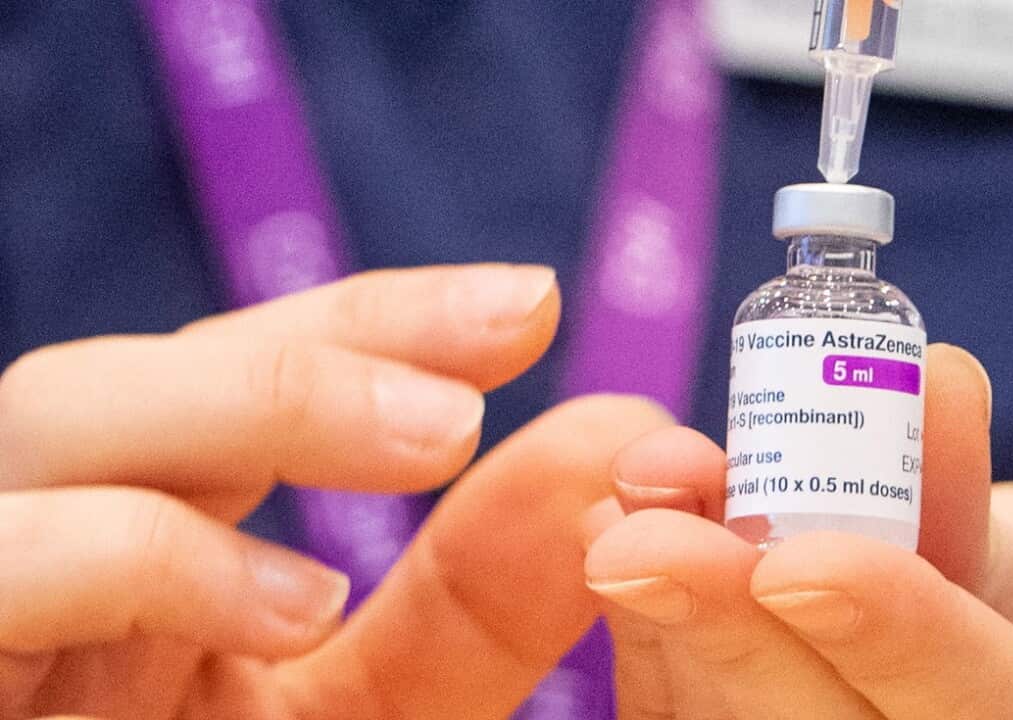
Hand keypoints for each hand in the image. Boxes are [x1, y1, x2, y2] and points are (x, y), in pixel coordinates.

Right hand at [0, 264, 672, 718]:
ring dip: (260, 404)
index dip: (381, 320)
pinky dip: (146, 555)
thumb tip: (619, 449)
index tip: (527, 300)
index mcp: (147, 550)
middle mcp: (46, 547)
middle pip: (146, 368)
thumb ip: (478, 603)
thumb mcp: (371, 717)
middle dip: (327, 336)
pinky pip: (0, 570)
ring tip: (437, 435)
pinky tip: (292, 607)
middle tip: (505, 330)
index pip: (247, 375)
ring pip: (54, 418)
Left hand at [585, 345, 1012, 719]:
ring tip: (617, 517)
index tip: (796, 563)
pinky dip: (650, 642)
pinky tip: (611, 547)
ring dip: (668, 623)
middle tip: (639, 545)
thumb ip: (967, 499)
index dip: (893, 636)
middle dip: (731, 636)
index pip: (987, 713)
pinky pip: (692, 719)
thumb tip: (930, 378)